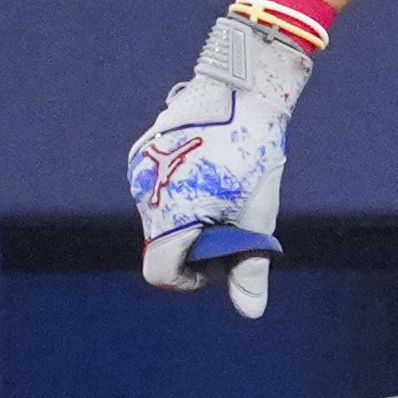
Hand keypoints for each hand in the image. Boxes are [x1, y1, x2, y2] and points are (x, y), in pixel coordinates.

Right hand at [128, 7, 316, 317]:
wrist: (241, 85)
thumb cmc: (254, 151)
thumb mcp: (258, 213)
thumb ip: (249, 266)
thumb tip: (250, 312)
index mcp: (171, 215)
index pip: (161, 273)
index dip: (190, 279)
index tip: (217, 267)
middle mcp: (145, 195)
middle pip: (163, 244)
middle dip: (196, 247)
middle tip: (234, 226)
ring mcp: (139, 170)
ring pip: (160, 215)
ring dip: (188, 218)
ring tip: (226, 195)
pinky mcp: (141, 151)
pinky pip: (157, 187)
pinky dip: (180, 192)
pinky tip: (210, 173)